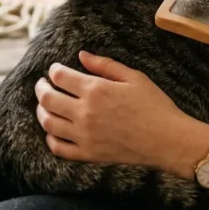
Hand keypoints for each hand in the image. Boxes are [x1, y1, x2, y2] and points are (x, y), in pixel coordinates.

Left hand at [35, 50, 208, 179]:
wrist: (167, 139)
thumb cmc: (155, 105)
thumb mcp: (134, 77)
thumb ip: (105, 65)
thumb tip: (82, 55)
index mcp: (96, 90)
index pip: (60, 77)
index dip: (54, 70)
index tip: (55, 69)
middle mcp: (85, 112)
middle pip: (48, 98)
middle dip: (41, 88)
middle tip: (42, 84)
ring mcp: (84, 135)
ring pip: (48, 122)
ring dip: (41, 111)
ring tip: (44, 105)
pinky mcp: (88, 154)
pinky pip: (58, 147)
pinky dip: (50, 137)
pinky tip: (53, 130)